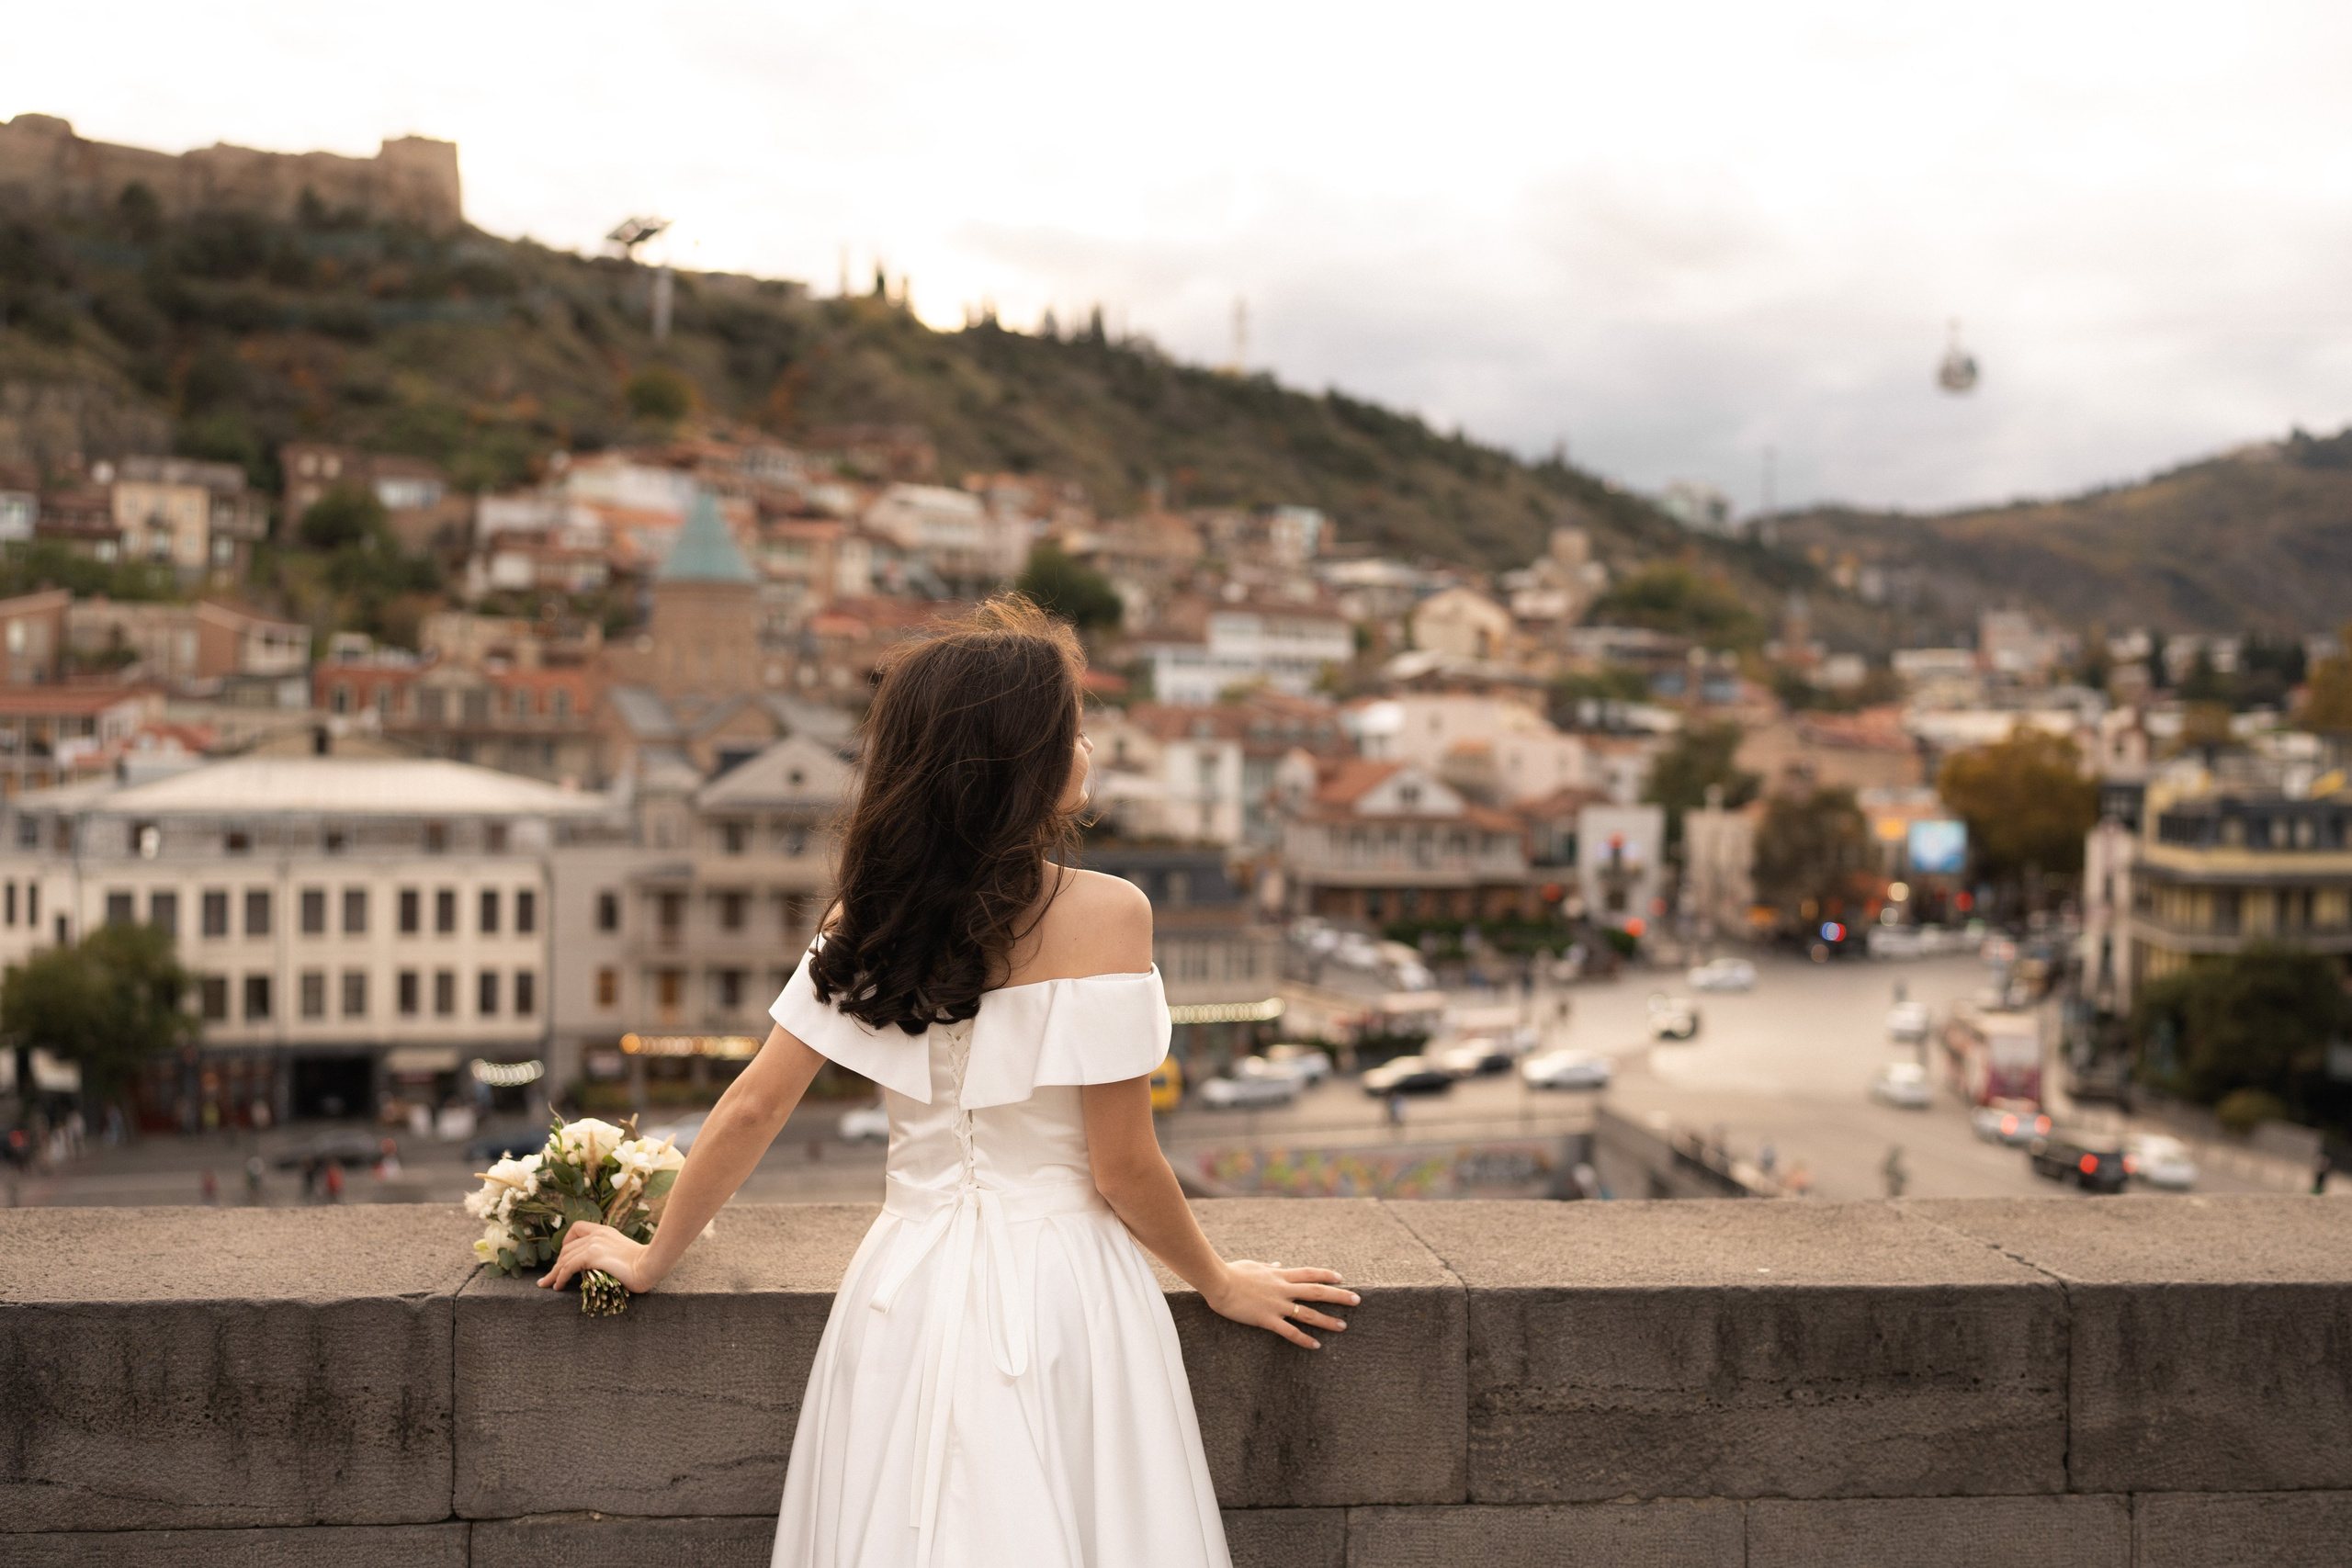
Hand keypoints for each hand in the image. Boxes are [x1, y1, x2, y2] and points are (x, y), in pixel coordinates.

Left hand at [538, 1221, 659, 1294]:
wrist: (651, 1265)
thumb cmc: (643, 1263)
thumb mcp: (622, 1252)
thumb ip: (608, 1253)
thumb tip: (597, 1267)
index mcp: (604, 1230)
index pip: (576, 1228)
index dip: (566, 1242)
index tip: (564, 1258)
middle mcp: (597, 1234)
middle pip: (567, 1248)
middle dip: (556, 1264)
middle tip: (550, 1278)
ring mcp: (594, 1244)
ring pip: (564, 1259)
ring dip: (554, 1274)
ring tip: (548, 1285)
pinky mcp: (593, 1255)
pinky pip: (568, 1267)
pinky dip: (560, 1277)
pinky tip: (558, 1286)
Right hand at [1206, 1259, 1357, 1349]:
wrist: (1218, 1281)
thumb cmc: (1232, 1272)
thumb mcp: (1254, 1265)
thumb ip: (1270, 1266)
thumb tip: (1279, 1263)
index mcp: (1280, 1275)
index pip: (1309, 1274)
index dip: (1326, 1275)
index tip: (1340, 1278)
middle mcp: (1283, 1289)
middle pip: (1316, 1291)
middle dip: (1338, 1296)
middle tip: (1357, 1300)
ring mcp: (1277, 1305)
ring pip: (1308, 1313)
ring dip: (1327, 1320)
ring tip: (1344, 1326)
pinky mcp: (1267, 1319)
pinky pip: (1290, 1332)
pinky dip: (1304, 1339)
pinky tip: (1316, 1345)